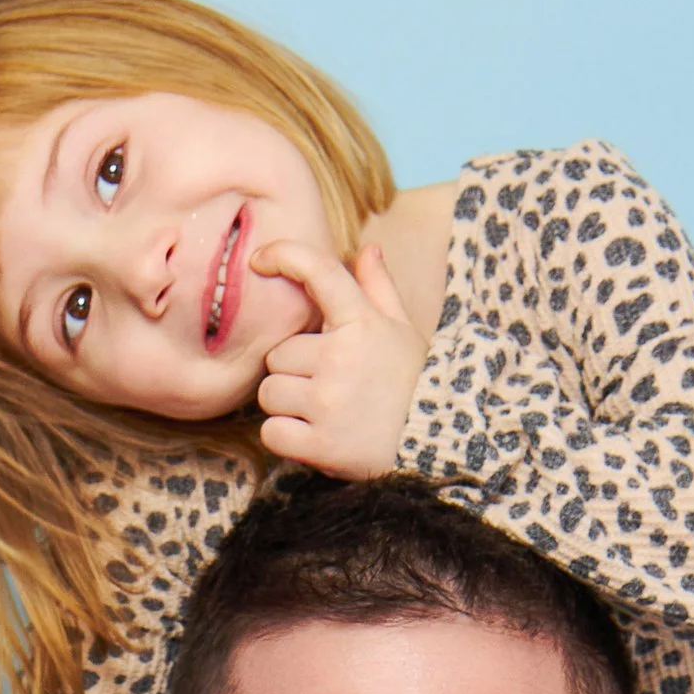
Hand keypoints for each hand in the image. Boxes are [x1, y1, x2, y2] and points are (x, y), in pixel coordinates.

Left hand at [251, 240, 429, 479]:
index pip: (317, 272)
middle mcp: (340, 357)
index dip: (284, 256)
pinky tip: (312, 437)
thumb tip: (366, 249)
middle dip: (294, 371)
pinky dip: (284, 438)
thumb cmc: (412, 384)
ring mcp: (327, 402)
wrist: (434, 444)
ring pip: (270, 394)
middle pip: (278, 355)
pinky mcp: (319, 444)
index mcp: (361, 322)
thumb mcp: (403, 332)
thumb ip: (379, 289)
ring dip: (287, 406)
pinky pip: (272, 432)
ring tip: (322, 413)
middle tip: (327, 387)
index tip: (259, 260)